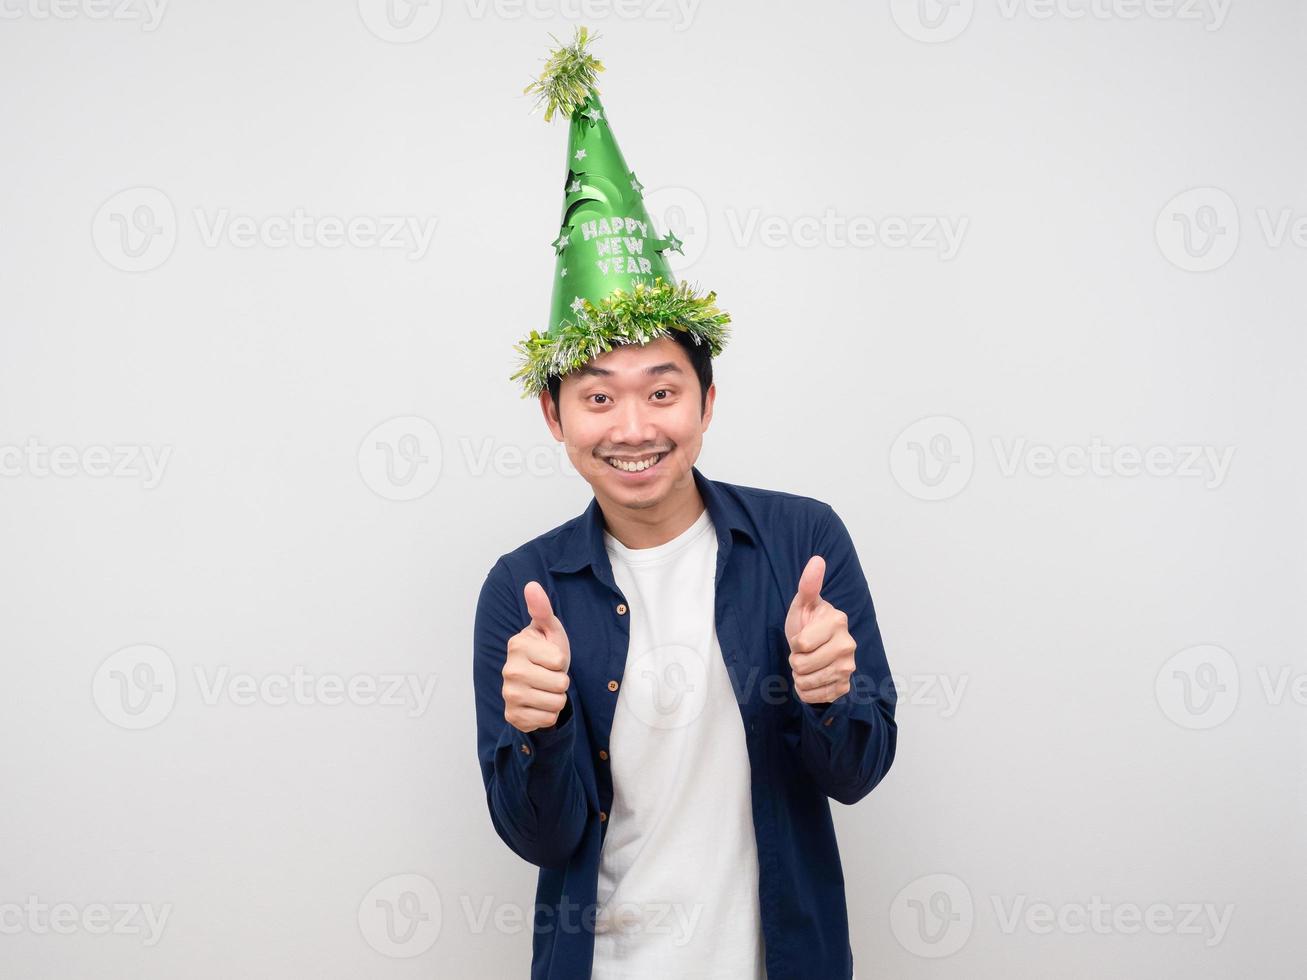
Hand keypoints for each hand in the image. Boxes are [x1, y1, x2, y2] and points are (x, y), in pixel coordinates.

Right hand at [502, 581, 572, 732]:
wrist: (535, 683)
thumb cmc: (546, 653)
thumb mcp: (549, 630)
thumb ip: (542, 609)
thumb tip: (532, 585)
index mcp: (517, 646)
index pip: (559, 661)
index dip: (561, 661)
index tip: (550, 658)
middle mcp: (509, 671)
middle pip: (560, 685)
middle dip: (561, 681)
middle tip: (549, 675)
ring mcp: (508, 695)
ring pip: (556, 704)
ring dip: (557, 698)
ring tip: (546, 688)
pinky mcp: (513, 716)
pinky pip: (548, 719)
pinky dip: (549, 713)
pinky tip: (539, 703)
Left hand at [785, 555, 855, 704]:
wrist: (817, 650)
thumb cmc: (808, 624)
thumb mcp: (803, 604)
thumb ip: (809, 584)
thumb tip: (817, 560)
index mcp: (838, 622)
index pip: (800, 645)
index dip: (794, 643)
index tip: (802, 636)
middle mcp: (848, 645)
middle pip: (802, 665)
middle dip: (795, 660)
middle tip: (804, 652)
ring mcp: (849, 668)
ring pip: (807, 682)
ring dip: (799, 676)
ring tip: (807, 664)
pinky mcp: (845, 686)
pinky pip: (815, 696)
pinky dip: (806, 691)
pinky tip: (812, 679)